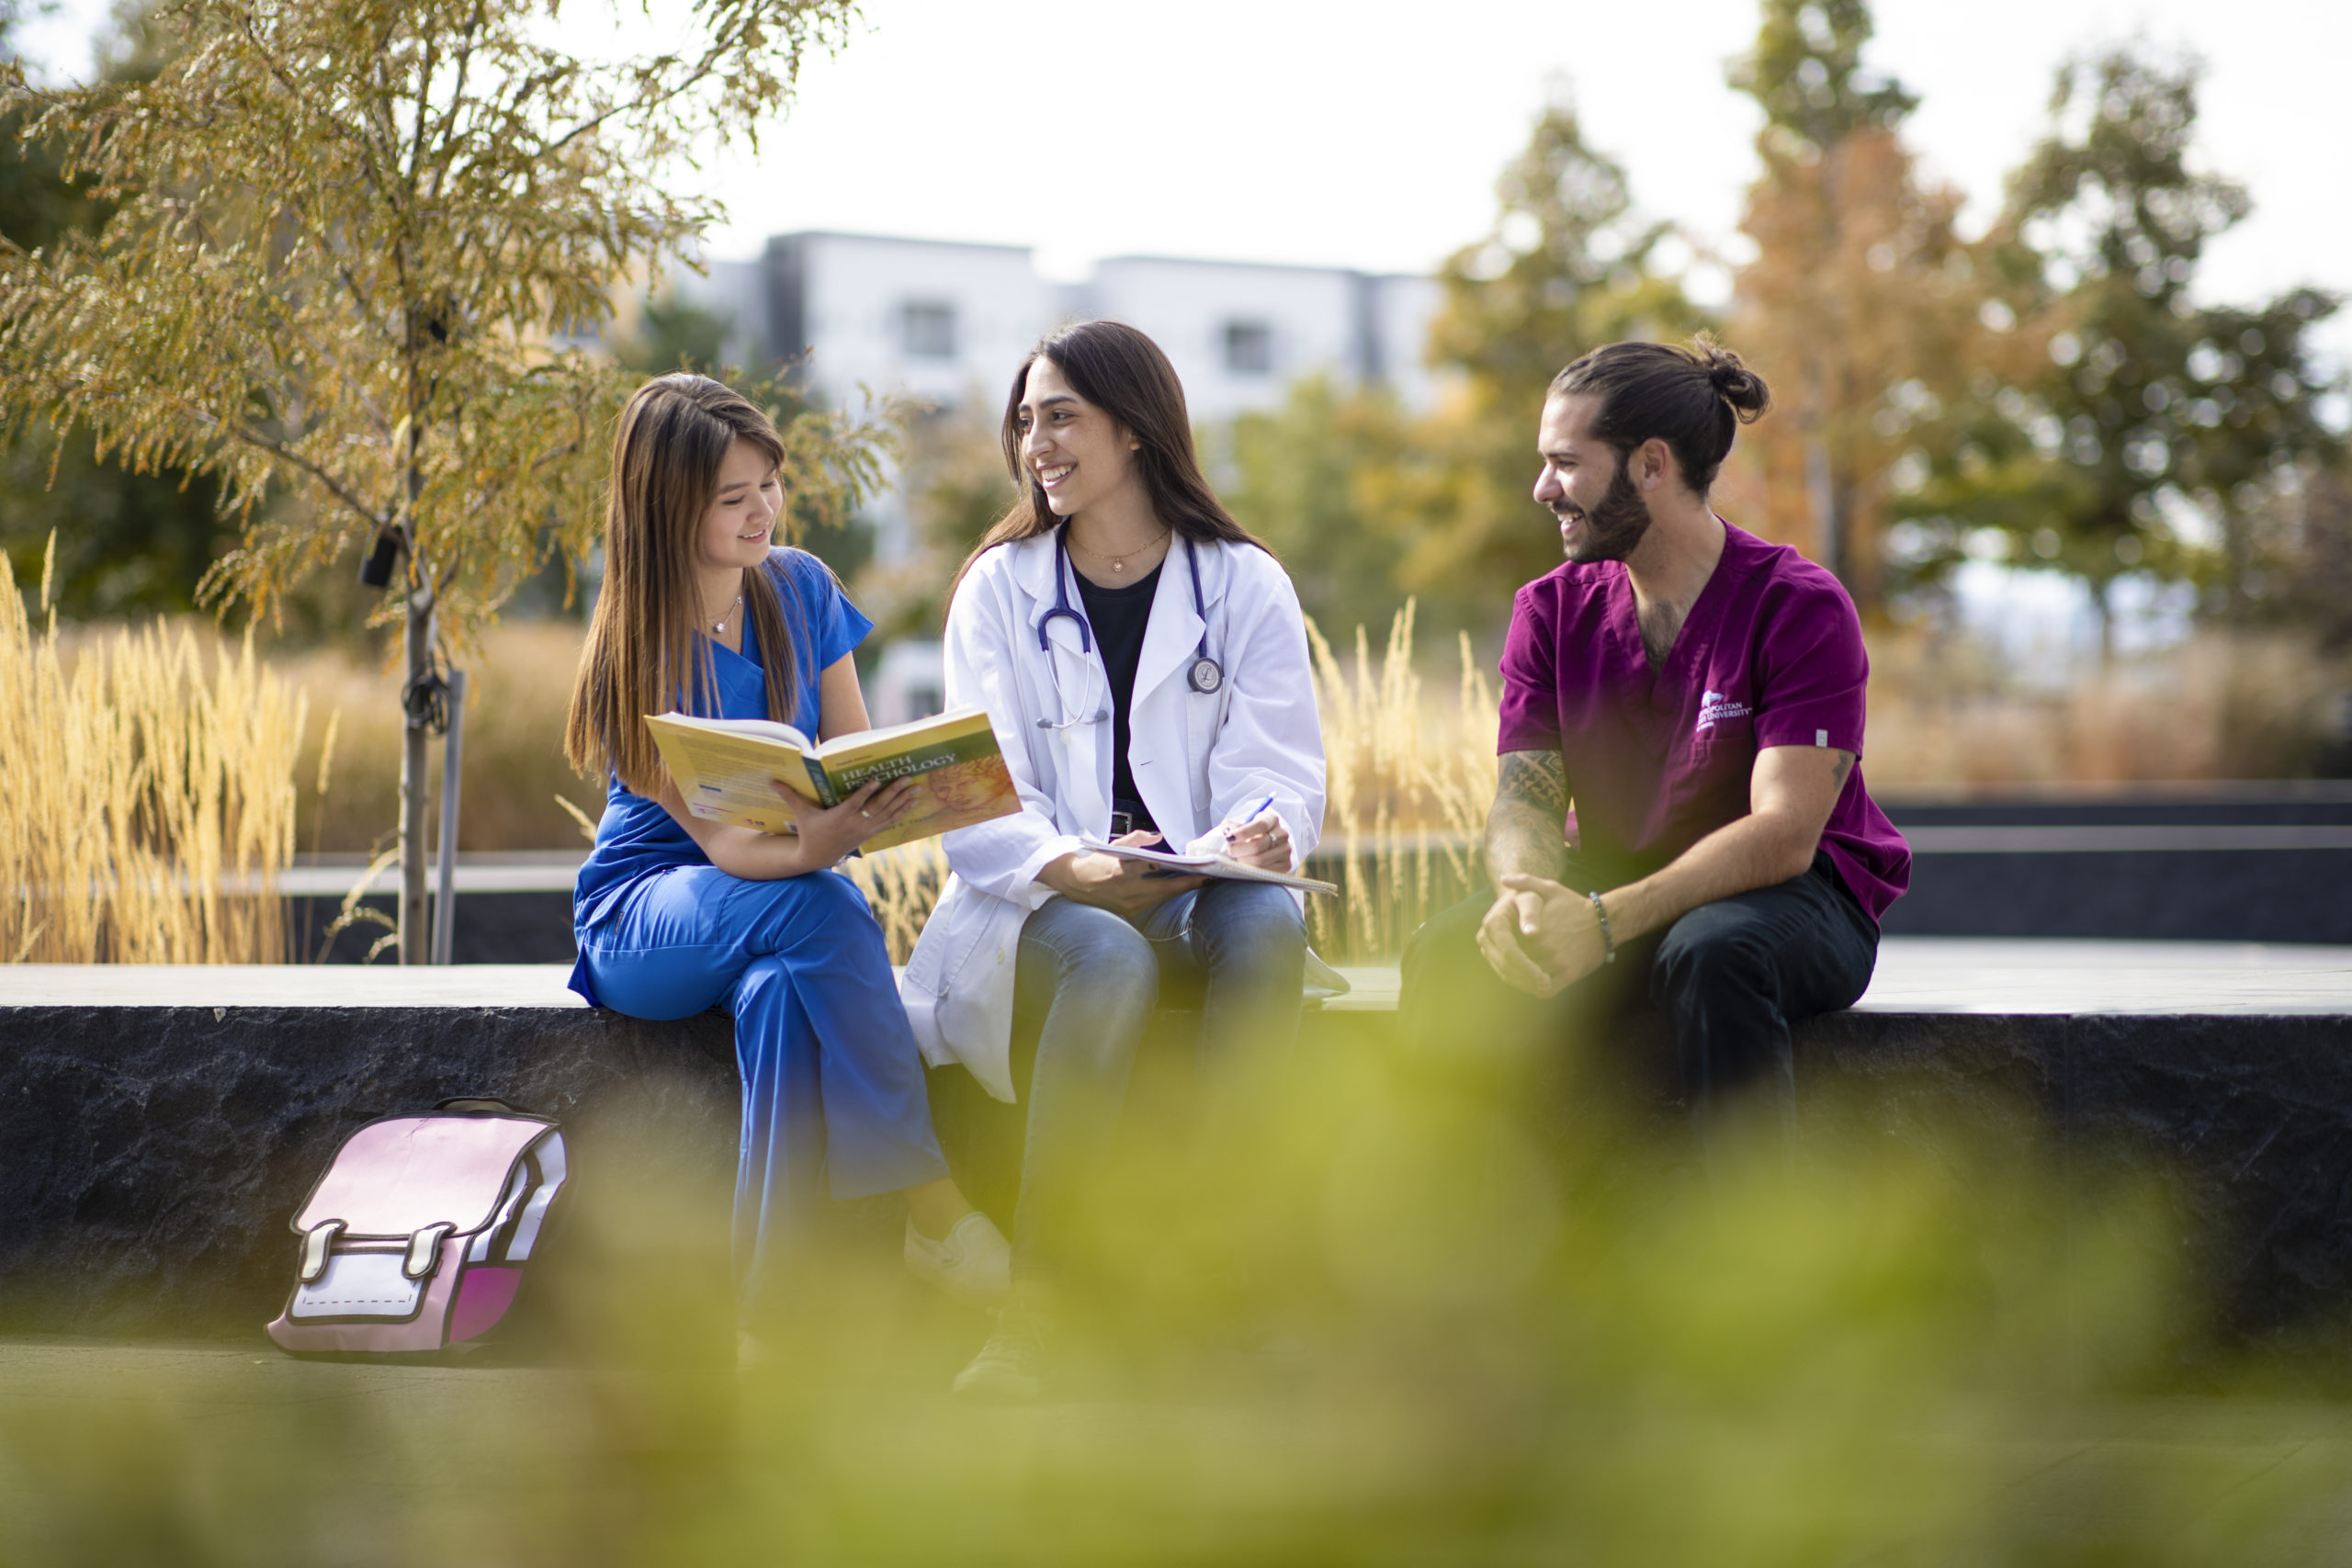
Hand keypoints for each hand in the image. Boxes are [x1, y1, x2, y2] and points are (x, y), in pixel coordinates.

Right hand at [771, 776, 918, 866]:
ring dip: (903, 801)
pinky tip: (913, 802)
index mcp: (839, 817)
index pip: (855, 804)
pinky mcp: (870, 833)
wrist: (817, 857)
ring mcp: (864, 830)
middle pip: (877, 807)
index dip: (866, 793)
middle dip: (893, 792)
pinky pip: (889, 821)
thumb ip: (790, 795)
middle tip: (907, 779)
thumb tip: (772, 780)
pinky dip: (902, 812)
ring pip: (887, 814)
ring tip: (917, 789)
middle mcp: (855, 824)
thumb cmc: (809, 832)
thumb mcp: (801, 814)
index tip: (877, 780)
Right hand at [1039, 831, 1206, 917]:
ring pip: (1160, 898)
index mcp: (1121, 871)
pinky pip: (1151, 902)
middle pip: (1165, 891)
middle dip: (1188, 885)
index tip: (1200, 871)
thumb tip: (1156, 837)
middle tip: (1207, 878)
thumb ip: (1136, 840)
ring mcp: (1127, 904)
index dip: (1182, 874)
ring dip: (1177, 889)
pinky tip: (1175, 887)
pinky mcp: (1127, 911)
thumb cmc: (1094, 861)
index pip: (1157, 872)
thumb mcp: (1113, 846)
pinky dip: (1163, 894)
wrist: (1072, 882)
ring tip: (1196, 880)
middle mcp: (1126, 891)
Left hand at [1222, 813, 1290, 870]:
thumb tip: (1226, 829)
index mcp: (1272, 820)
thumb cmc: (1252, 835)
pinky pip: (1265, 871)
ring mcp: (1285, 850)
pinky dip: (1252, 871)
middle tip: (1230, 851)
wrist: (1267, 846)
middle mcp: (1282, 834)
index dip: (1243, 832)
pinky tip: (1247, 866)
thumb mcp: (1244, 826)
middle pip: (1257, 845)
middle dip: (1239, 850)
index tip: (1229, 838)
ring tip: (1238, 859)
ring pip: (1260, 860)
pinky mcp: (1286, 865)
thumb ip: (1234, 826)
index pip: (1260, 825)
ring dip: (1244, 861)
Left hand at [1475, 874, 1607, 997]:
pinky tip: (1532, 981)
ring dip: (1519, 977)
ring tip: (1515, 973)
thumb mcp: (1551, 888)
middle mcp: (1545, 945)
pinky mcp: (1569, 974)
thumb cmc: (1575, 905)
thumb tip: (1503, 878)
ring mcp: (1557, 961)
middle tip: (1504, 962)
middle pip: (1516, 961)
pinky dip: (1535, 988)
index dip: (1501, 946)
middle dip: (1508, 962)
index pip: (1508, 943)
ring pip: (1527, 977)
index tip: (1500, 945)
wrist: (1606, 922)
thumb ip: (1526, 882)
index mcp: (1536, 926)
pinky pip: (1545, 989)